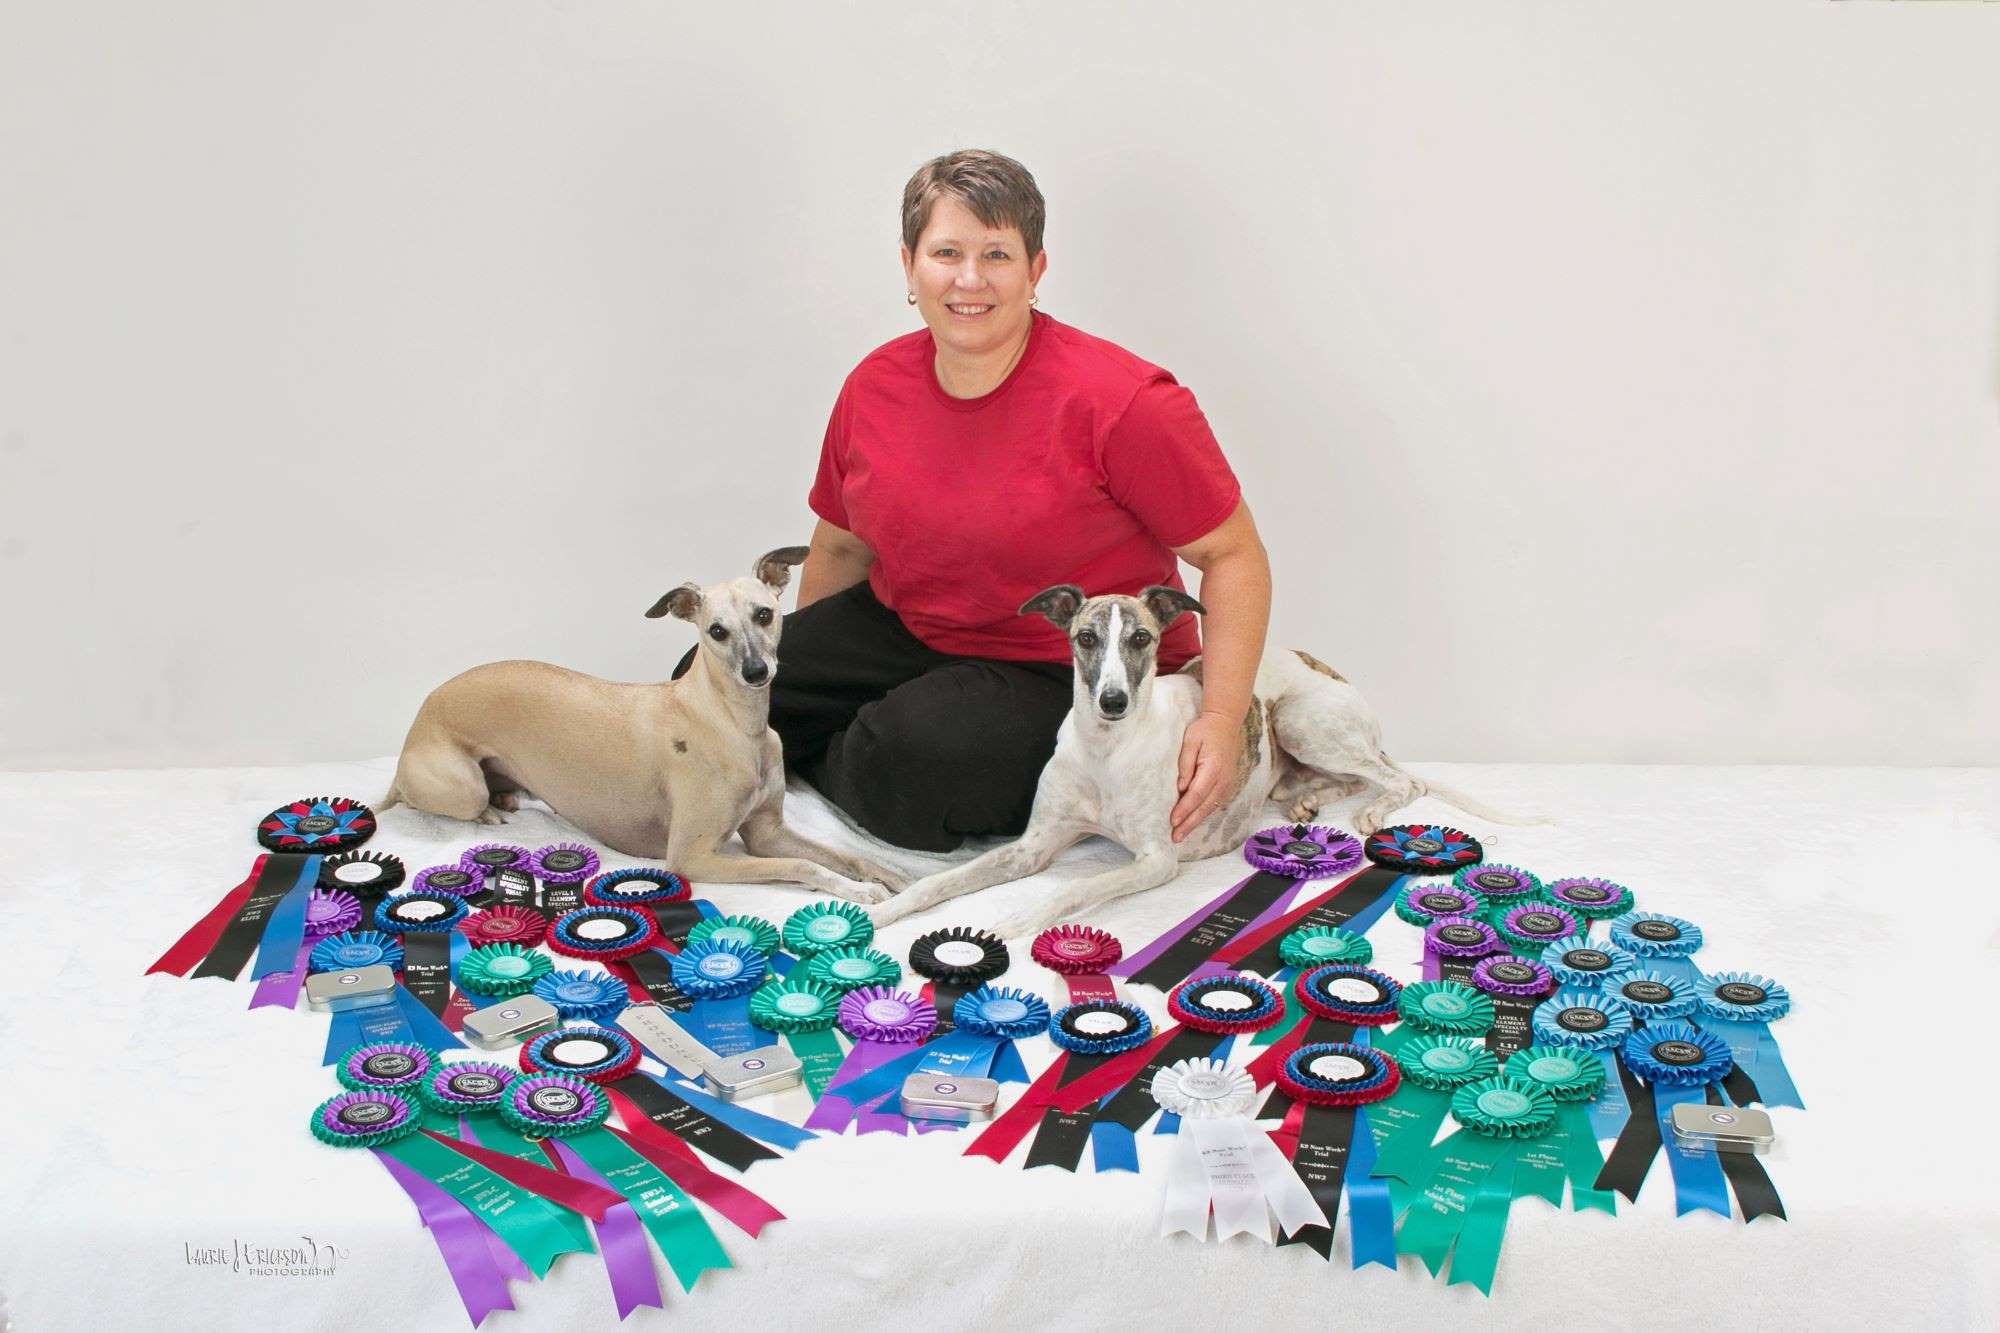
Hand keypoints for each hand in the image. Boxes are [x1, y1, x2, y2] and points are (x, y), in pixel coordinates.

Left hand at [1171, 710, 1242, 842]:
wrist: (1226, 723)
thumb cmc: (1205, 730)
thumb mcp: (1190, 742)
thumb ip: (1185, 765)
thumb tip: (1181, 788)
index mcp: (1213, 769)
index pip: (1196, 795)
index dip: (1184, 809)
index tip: (1172, 821)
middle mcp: (1223, 780)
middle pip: (1204, 807)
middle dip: (1189, 823)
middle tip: (1175, 837)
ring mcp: (1227, 783)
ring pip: (1210, 808)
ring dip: (1196, 822)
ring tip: (1181, 834)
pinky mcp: (1227, 784)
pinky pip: (1214, 803)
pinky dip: (1203, 814)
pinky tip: (1193, 820)